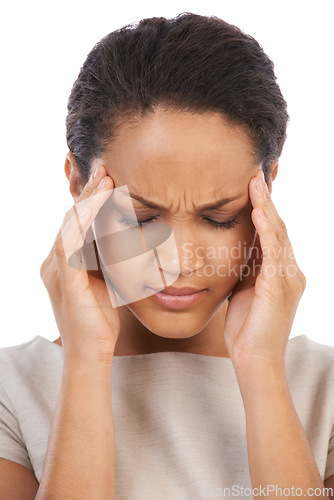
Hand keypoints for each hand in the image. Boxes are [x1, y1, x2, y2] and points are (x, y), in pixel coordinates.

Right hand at [40, 165, 119, 364]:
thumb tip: (125, 240)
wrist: (91, 353)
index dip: (90, 200)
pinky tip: (96, 204)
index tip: (108, 179)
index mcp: (64, 261)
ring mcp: (56, 270)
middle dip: (88, 192)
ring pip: (69, 224)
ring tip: (105, 179)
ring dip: (88, 200)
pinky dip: (82, 221)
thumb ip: (108, 260)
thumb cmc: (101, 320)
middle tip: (105, 169)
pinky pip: (70, 242)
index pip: (75, 222)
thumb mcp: (106, 281)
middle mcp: (55, 261)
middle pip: (70, 218)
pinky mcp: (63, 279)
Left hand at [223, 169, 306, 369]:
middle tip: (257, 172)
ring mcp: (288, 279)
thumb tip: (235, 250)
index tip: (253, 185)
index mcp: (281, 272)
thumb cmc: (247, 329)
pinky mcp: (280, 288)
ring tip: (256, 181)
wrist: (254, 361)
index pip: (273, 232)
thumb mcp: (244, 291)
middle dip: (267, 199)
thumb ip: (246, 269)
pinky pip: (273, 252)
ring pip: (278, 233)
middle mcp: (290, 271)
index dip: (264, 208)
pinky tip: (257, 211)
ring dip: (265, 206)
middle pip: (279, 227)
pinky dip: (266, 229)